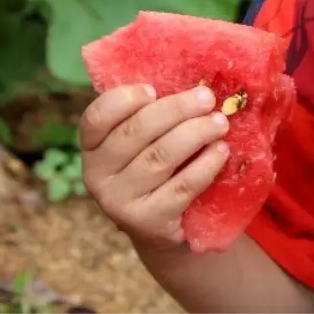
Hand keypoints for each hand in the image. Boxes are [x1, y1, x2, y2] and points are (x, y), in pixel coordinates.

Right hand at [79, 83, 231, 250]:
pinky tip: (221, 150)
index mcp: (93, 147)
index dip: (122, 100)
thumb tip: (193, 84)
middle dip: (175, 110)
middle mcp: (97, 175)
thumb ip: (153, 115)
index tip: (152, 89)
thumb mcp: (145, 142)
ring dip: (195, 134)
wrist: (161, 229)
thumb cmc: (156, 169)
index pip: (95, 118)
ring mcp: (119, 202)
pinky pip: (181, 186)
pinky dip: (205, 165)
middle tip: (207, 98)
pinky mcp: (147, 221)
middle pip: (135, 133)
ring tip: (220, 122)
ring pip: (160, 157)